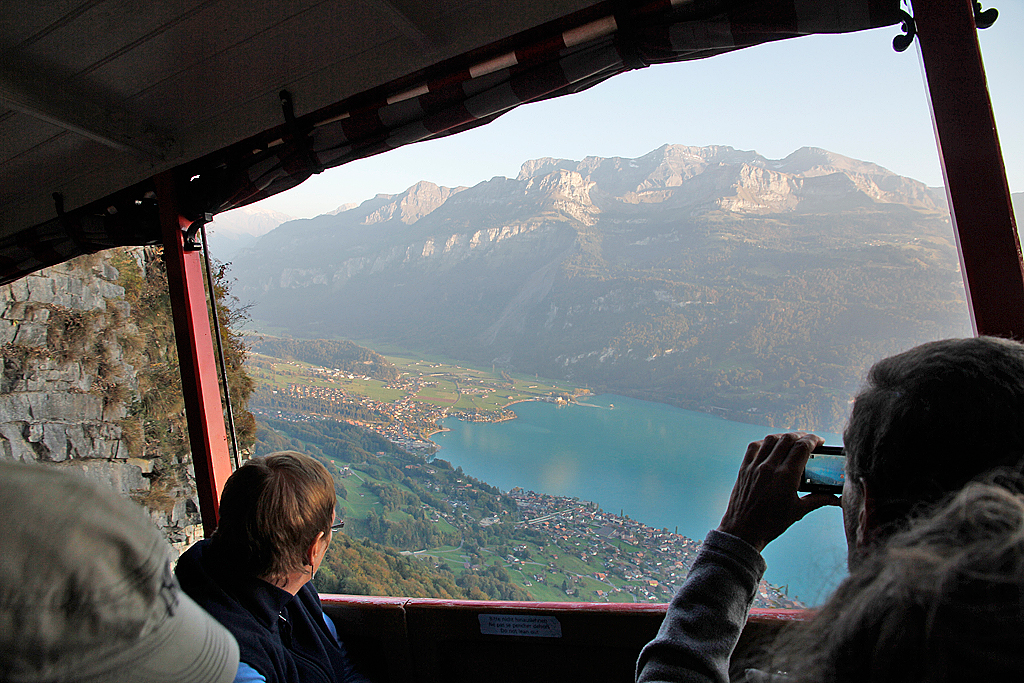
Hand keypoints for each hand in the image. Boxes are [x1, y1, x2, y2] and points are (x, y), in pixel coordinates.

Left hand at [717, 432, 839, 552]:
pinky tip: (771, 446)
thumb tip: (836, 498)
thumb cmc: (771, 523)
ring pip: (770, 439)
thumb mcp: (798, 511)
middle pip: (787, 439)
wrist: (743, 531)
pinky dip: (765, 442)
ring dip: (784, 437)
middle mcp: (769, 467)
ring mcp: (755, 466)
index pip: (802, 447)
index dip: (813, 440)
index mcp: (785, 476)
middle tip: (809, 441)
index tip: (819, 441)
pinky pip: (754, 447)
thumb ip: (818, 500)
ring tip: (792, 441)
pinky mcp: (744, 468)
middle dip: (801, 436)